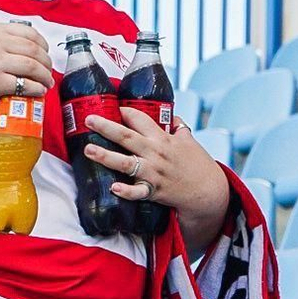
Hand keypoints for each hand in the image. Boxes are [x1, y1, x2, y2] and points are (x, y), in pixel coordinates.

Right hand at [0, 22, 54, 112]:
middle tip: (48, 72)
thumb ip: (4, 41)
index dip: (43, 45)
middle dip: (47, 63)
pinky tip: (37, 91)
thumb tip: (32, 51)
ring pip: (33, 66)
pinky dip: (36, 88)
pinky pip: (24, 84)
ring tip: (46, 83)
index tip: (46, 54)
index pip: (30, 33)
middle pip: (34, 50)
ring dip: (45, 76)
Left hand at [84, 107, 229, 215]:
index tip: (112, 106)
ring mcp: (153, 172)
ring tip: (88, 150)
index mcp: (163, 139)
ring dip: (106, 156)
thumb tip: (172, 117)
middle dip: (106, 127)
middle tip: (88, 120)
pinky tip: (114, 187)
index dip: (126, 111)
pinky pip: (138, 192)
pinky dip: (126, 191)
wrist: (209, 191)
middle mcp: (155, 153)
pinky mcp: (154, 191)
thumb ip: (178, 128)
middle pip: (127, 137)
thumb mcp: (189, 141)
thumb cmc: (198, 164)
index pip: (141, 119)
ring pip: (126, 163)